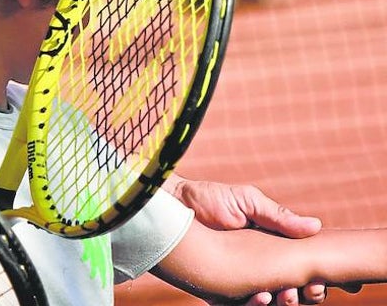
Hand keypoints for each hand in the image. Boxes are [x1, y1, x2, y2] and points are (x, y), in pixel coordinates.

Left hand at [165, 177, 352, 305]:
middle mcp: (260, 267)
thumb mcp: (247, 202)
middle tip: (304, 290)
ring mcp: (241, 280)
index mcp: (273, 247)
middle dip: (303, 296)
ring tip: (282, 295)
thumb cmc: (211, 198)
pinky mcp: (219, 289)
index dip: (316, 280)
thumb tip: (316, 226)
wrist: (173, 204)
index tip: (320, 280)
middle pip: (293, 293)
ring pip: (271, 303)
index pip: (303, 271)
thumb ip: (279, 217)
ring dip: (282, 303)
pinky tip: (260, 298)